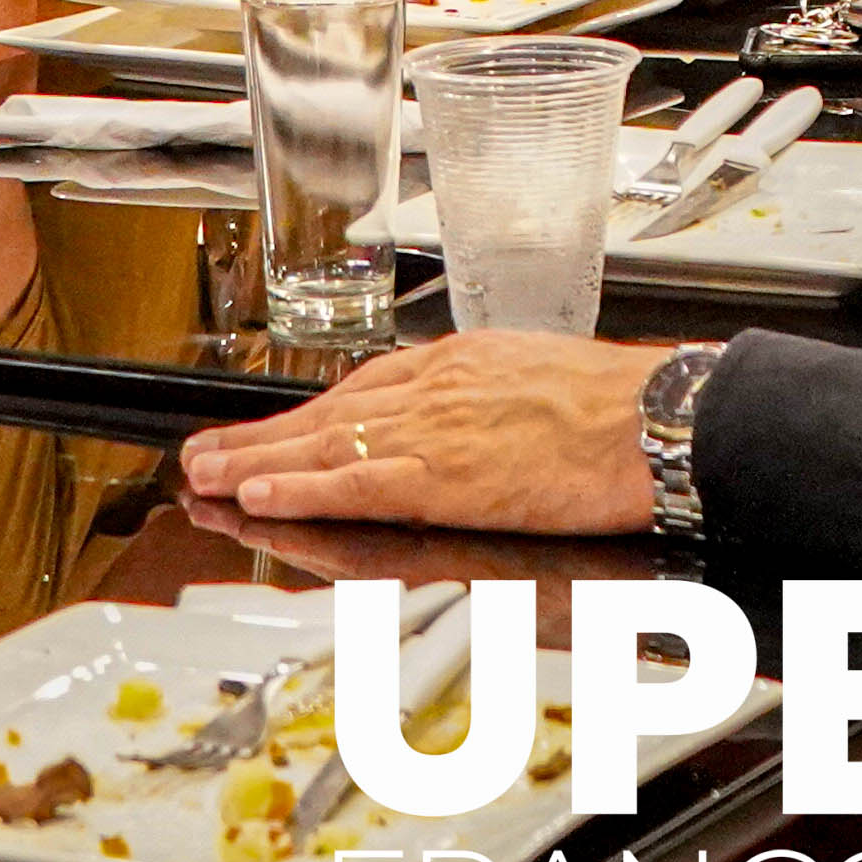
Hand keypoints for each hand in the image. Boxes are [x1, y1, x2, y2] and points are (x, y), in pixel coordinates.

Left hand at [180, 334, 664, 537]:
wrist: (658, 416)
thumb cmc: (624, 405)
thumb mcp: (546, 378)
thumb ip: (497, 399)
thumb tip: (482, 423)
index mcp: (464, 364)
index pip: (366, 387)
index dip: (311, 413)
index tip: (277, 428)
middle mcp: (436, 389)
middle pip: (328, 413)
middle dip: (261, 436)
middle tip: (204, 452)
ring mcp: (436, 432)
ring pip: (325, 447)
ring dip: (257, 463)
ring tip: (207, 475)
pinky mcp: (446, 478)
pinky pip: (356, 486)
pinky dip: (301, 490)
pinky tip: (260, 497)